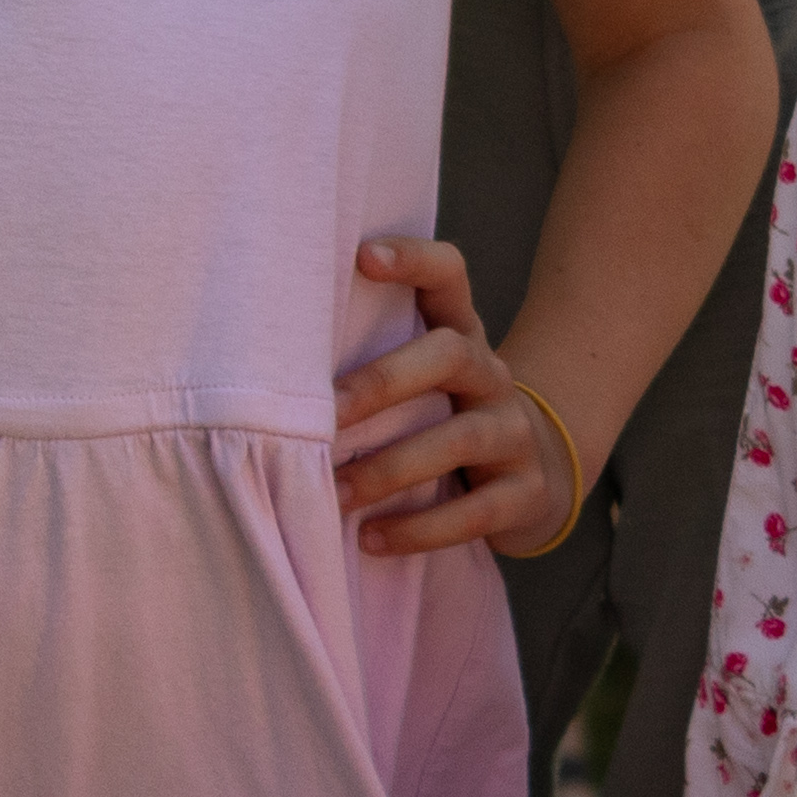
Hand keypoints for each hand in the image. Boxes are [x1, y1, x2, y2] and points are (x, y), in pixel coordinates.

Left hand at [331, 235, 580, 558]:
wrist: (536, 475)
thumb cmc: (443, 420)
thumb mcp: (422, 382)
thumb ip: (368, 362)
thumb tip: (261, 365)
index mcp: (461, 335)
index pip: (449, 276)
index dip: (414, 258)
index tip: (362, 257)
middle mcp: (493, 373)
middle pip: (451, 353)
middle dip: (384, 382)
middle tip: (328, 414)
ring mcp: (516, 432)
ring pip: (462, 437)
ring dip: (391, 468)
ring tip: (336, 494)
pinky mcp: (526, 492)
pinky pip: (477, 510)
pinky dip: (421, 528)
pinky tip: (371, 539)